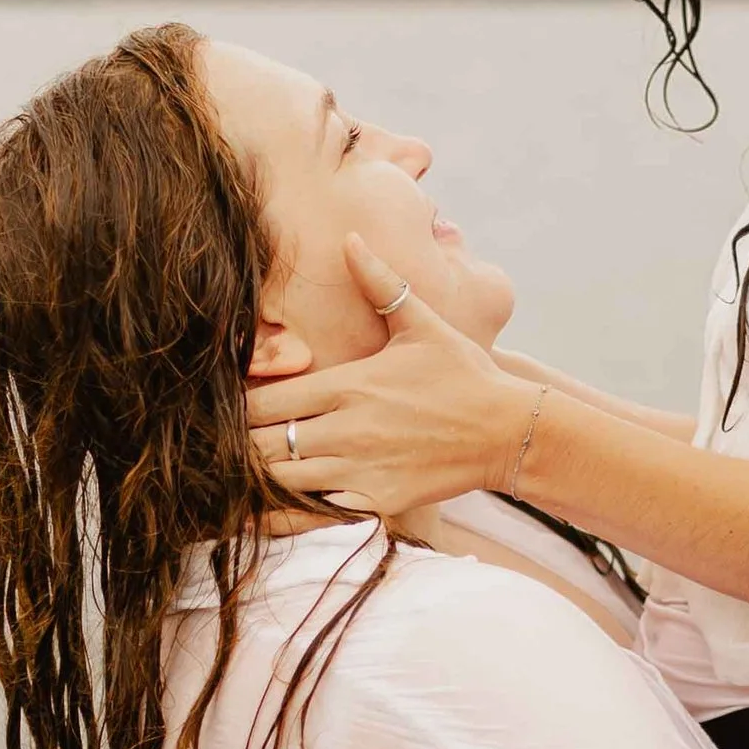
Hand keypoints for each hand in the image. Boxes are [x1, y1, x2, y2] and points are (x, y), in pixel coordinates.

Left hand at [250, 236, 534, 517]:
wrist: (508, 430)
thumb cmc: (464, 373)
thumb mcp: (422, 323)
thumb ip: (380, 284)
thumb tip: (350, 238)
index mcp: (347, 385)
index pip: (263, 402)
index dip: (241, 405)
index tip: (241, 403)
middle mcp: (346, 431)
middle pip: (261, 445)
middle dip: (245, 442)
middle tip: (243, 437)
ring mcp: (361, 470)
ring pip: (283, 481)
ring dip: (270, 473)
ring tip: (270, 462)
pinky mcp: (378, 501)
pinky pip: (319, 510)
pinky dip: (305, 503)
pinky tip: (306, 491)